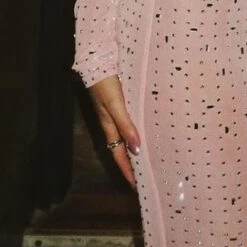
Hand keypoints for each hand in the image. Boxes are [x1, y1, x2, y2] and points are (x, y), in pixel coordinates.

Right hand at [87, 74, 140, 190]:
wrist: (98, 61)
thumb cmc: (105, 83)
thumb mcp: (115, 105)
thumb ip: (125, 125)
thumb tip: (136, 149)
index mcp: (109, 125)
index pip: (118, 154)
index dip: (127, 170)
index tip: (136, 185)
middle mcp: (111, 121)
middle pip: (121, 147)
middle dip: (131, 162)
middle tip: (145, 174)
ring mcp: (114, 111)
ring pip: (125, 135)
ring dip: (134, 147)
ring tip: (148, 155)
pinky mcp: (119, 102)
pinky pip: (128, 122)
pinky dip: (135, 130)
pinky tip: (145, 128)